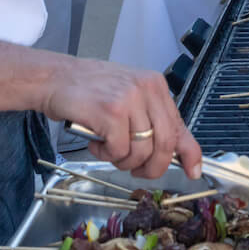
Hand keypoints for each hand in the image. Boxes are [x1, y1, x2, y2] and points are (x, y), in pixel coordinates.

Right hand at [42, 58, 202, 180]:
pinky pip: (119, 151)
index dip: (190, 153)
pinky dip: (106, 155)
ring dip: (123, 160)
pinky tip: (96, 142)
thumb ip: (151, 118)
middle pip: (165, 144)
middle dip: (153, 167)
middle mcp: (147, 89)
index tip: (193, 171)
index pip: (180, 125)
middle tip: (137, 171)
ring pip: (142, 151)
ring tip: (108, 148)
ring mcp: (130, 99)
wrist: (55, 78)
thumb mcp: (128, 95)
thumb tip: (175, 151)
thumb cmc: (89, 89)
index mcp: (155, 85)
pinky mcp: (111, 112)